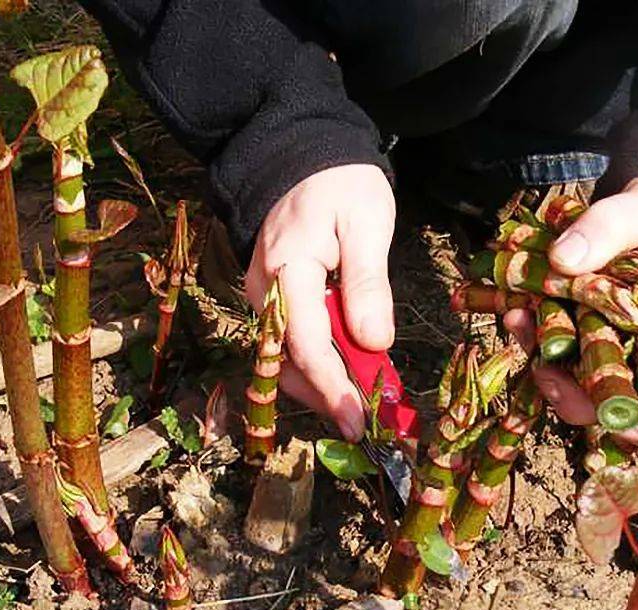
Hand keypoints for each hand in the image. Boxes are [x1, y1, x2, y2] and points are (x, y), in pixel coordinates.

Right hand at [244, 164, 395, 441]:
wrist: (304, 156)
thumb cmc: (340, 184)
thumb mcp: (367, 224)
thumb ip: (367, 284)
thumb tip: (373, 343)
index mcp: (286, 271)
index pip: (306, 345)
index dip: (334, 389)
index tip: (360, 422)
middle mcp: (265, 293)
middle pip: (289, 363)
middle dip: (327, 399)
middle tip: (367, 426)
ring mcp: (265, 299)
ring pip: (286, 360)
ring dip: (322, 388)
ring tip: (364, 407)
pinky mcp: (275, 302)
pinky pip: (291, 345)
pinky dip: (319, 367)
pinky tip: (350, 377)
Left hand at [504, 176, 637, 449]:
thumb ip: (613, 226)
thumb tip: (561, 260)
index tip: (629, 428)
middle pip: (631, 410)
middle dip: (582, 401)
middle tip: (546, 373)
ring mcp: (625, 359)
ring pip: (589, 388)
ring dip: (551, 371)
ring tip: (520, 323)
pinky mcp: (592, 343)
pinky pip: (565, 357)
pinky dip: (540, 340)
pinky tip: (519, 312)